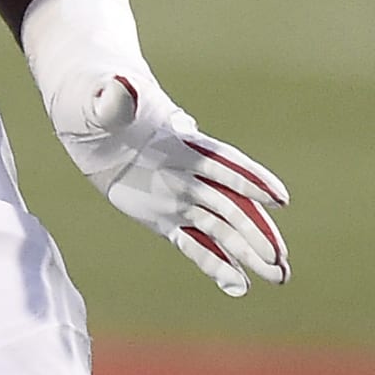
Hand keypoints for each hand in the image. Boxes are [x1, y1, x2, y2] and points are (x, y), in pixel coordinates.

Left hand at [20, 0, 288, 297]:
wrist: (93, 119)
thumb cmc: (96, 102)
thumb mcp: (101, 100)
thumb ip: (115, 100)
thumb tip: (122, 88)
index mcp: (182, 144)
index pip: (223, 163)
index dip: (250, 180)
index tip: (279, 199)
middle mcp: (191, 174)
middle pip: (233, 205)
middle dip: (257, 232)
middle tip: (281, 261)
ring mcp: (182, 198)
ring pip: (223, 229)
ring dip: (250, 253)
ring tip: (279, 278)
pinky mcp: (167, 219)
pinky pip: (195, 244)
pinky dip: (216, 264)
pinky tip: (240, 286)